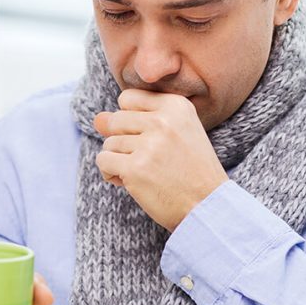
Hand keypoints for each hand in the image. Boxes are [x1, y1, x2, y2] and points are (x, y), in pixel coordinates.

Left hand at [94, 88, 228, 231]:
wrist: (208, 206)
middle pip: (116, 120)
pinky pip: (103, 161)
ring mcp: (149, 144)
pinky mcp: (135, 168)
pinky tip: (131, 182)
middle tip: (147, 160)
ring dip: (119, 160)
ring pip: (109, 143)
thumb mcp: (175, 135)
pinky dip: (111, 173)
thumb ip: (135, 121)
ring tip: (144, 173)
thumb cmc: (192, 171)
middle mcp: (163, 120)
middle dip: (123, 142)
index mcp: (176, 106)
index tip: (149, 138)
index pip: (128, 98)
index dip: (131, 120)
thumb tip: (97, 119)